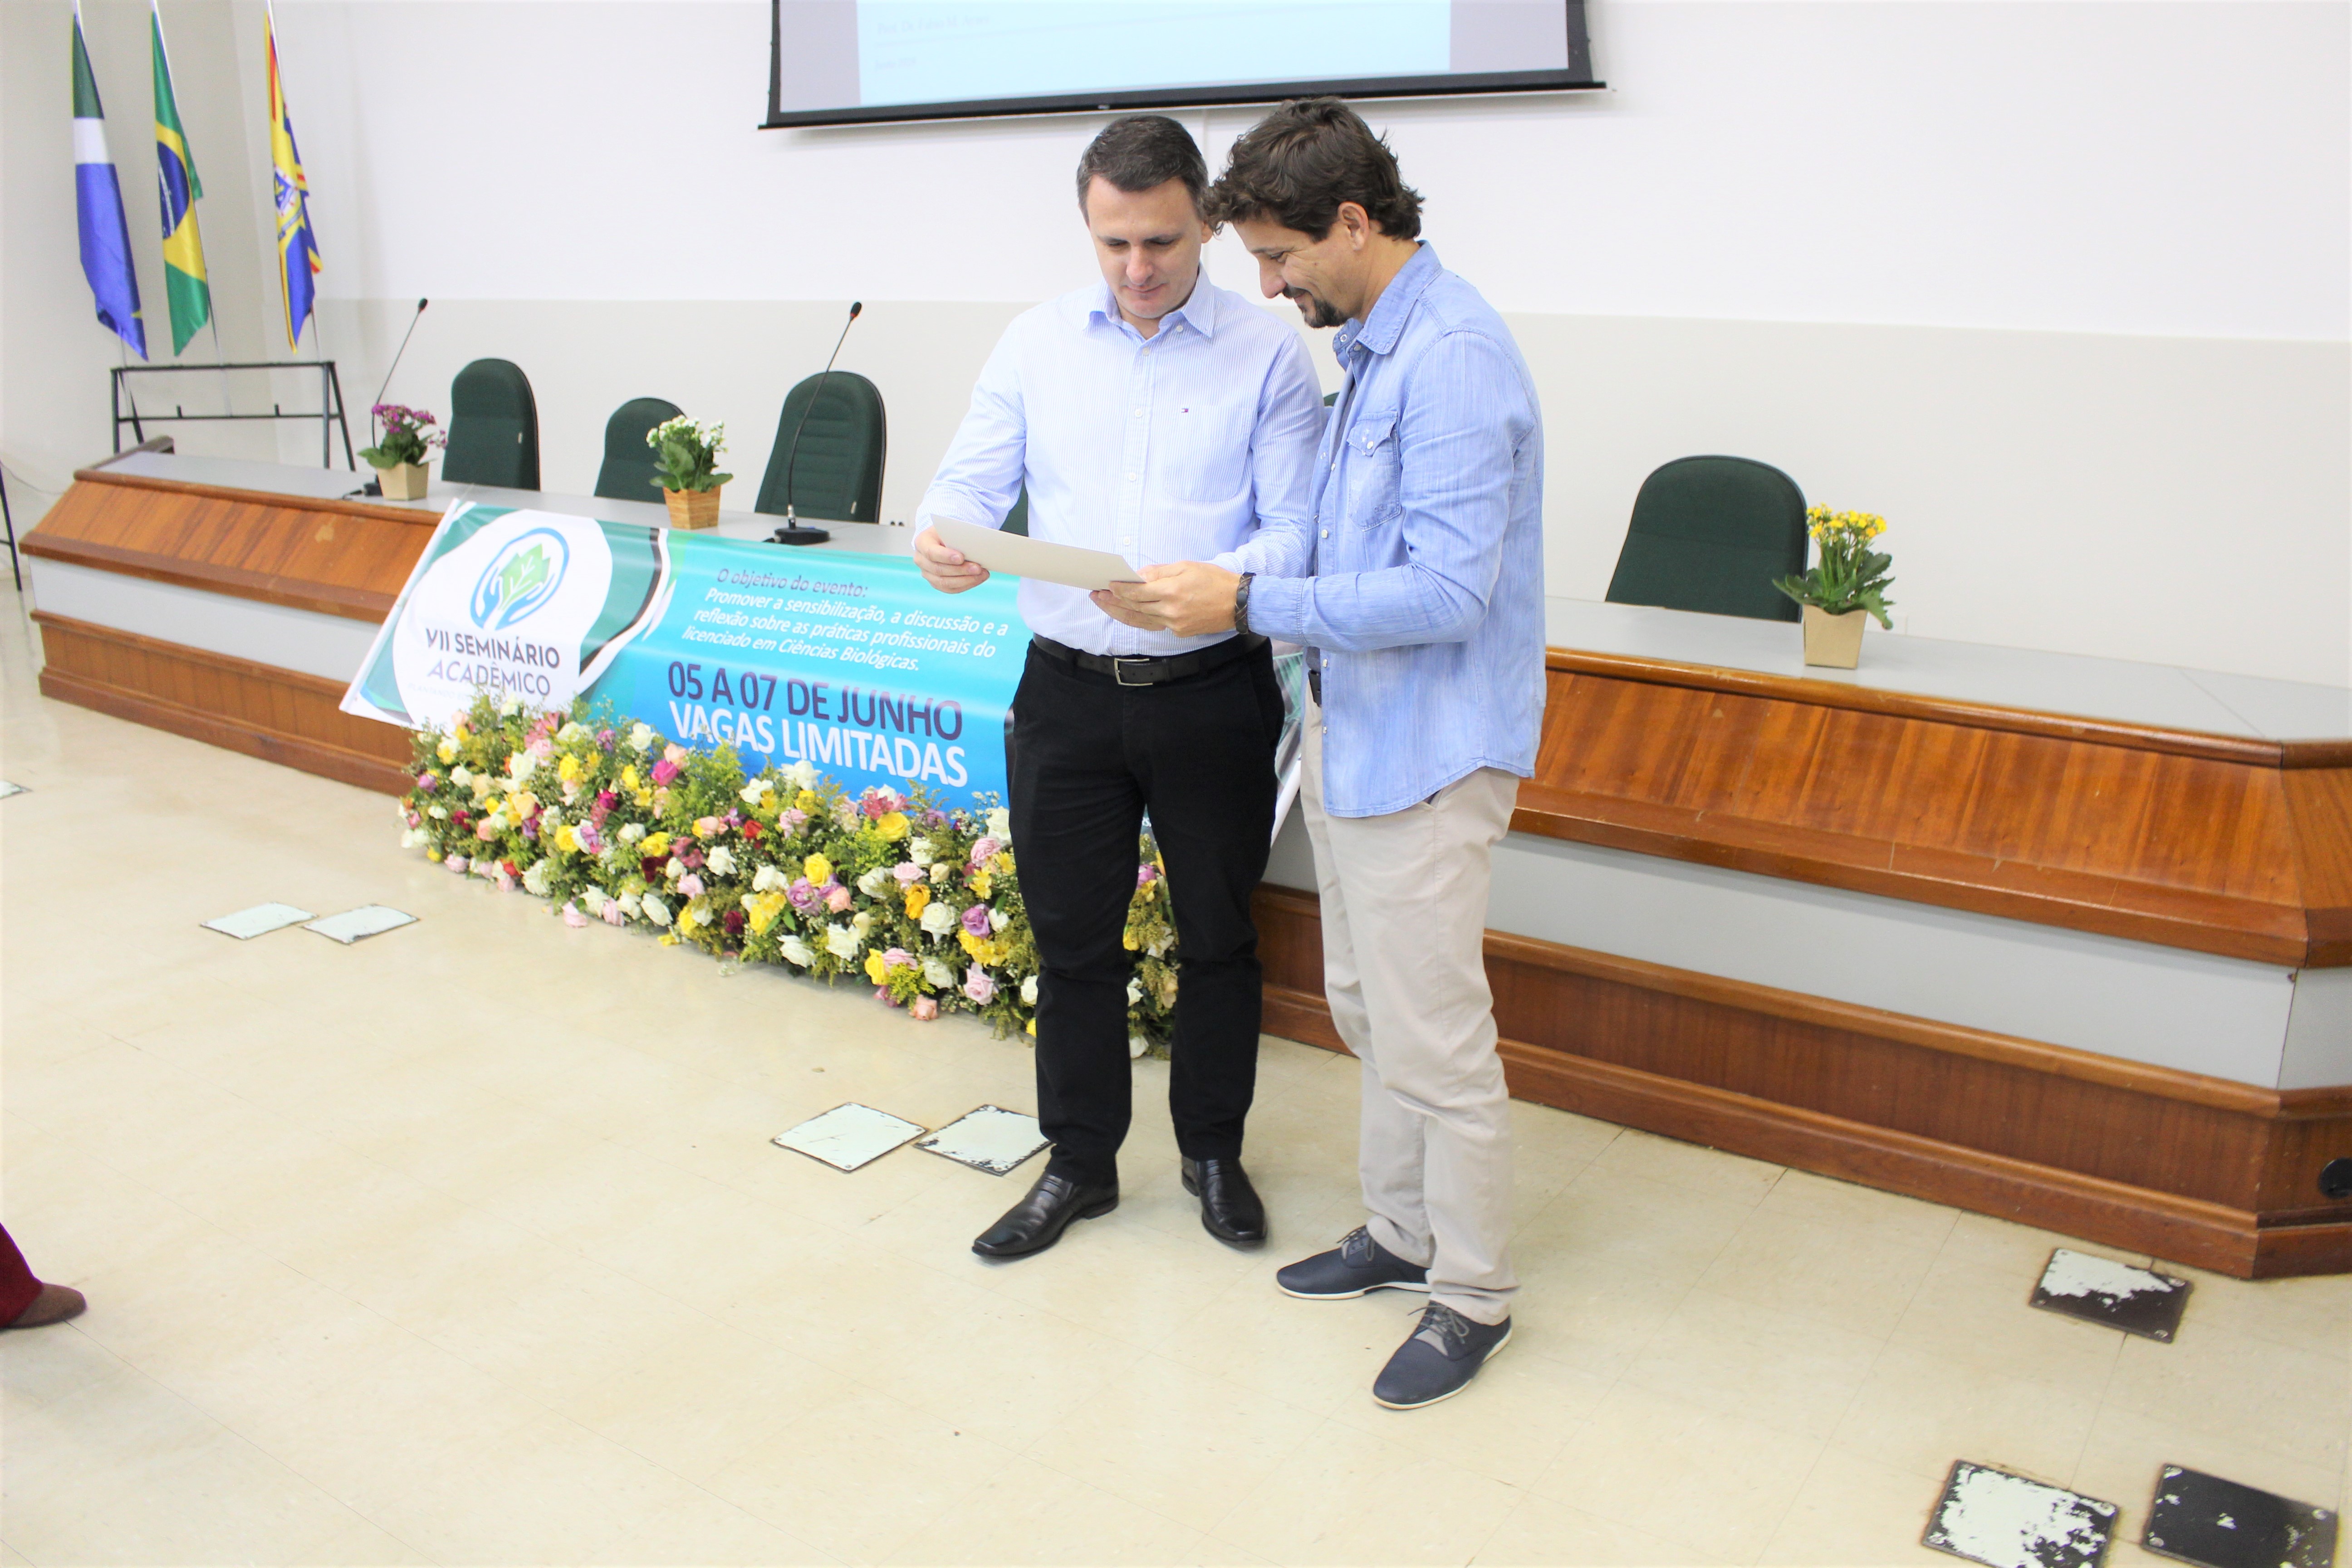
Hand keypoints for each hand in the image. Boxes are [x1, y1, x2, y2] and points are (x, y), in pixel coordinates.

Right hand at [913, 525, 989, 593]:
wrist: (943, 539)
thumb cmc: (949, 532)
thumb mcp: (951, 529)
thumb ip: (958, 537)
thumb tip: (975, 547)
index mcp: (922, 542)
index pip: (931, 552)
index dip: (946, 556)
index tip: (961, 558)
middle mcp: (921, 560)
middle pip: (938, 570)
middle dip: (960, 570)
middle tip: (978, 568)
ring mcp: (927, 573)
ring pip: (944, 583)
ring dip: (966, 580)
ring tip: (981, 574)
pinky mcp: (936, 583)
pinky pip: (950, 589)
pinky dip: (965, 585)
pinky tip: (977, 579)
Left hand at [1093, 561, 1240, 637]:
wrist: (1239, 603)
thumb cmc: (1215, 580)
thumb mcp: (1187, 566)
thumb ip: (1160, 572)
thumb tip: (1139, 576)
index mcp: (1172, 591)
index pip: (1137, 592)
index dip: (1119, 589)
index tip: (1106, 585)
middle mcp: (1171, 611)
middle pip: (1135, 607)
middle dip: (1114, 601)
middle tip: (1097, 595)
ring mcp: (1175, 624)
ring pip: (1141, 619)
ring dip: (1121, 612)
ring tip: (1106, 605)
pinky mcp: (1180, 632)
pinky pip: (1155, 624)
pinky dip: (1142, 618)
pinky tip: (1130, 612)